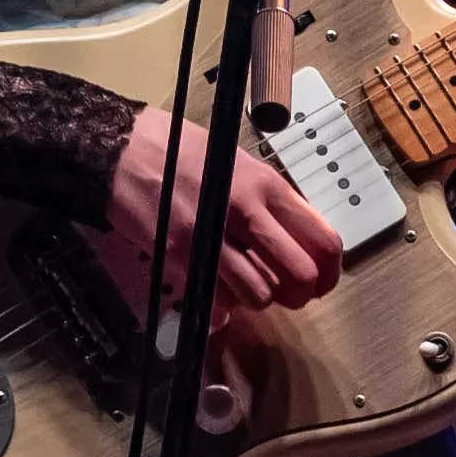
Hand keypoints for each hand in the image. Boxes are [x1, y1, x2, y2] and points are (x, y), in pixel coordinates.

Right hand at [97, 104, 343, 317]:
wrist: (125, 151)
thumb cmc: (183, 153)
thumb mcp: (242, 165)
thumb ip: (273, 202)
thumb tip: (299, 238)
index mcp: (268, 186)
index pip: (323, 239)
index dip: (329, 271)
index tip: (323, 281)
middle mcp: (247, 211)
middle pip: (301, 274)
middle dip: (300, 293)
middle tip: (289, 293)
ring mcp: (214, 236)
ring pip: (262, 294)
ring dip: (258, 298)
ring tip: (246, 286)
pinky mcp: (182, 256)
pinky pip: (219, 299)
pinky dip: (222, 305)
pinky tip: (216, 290)